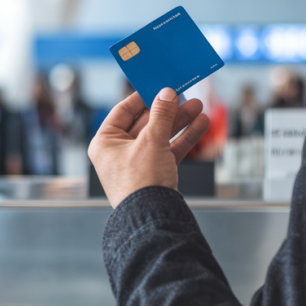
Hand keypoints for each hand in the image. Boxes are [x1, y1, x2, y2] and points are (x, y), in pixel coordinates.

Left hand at [89, 88, 210, 207]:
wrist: (152, 219)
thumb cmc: (140, 182)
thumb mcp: (151, 141)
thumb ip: (161, 114)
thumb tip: (166, 93)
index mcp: (105, 142)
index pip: (124, 111)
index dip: (143, 97)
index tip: (158, 86)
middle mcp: (118, 152)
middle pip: (146, 123)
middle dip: (168, 110)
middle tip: (185, 96)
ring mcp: (136, 164)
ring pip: (160, 136)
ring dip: (179, 123)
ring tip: (198, 109)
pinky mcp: (153, 175)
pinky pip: (168, 151)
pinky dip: (183, 139)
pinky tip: (200, 127)